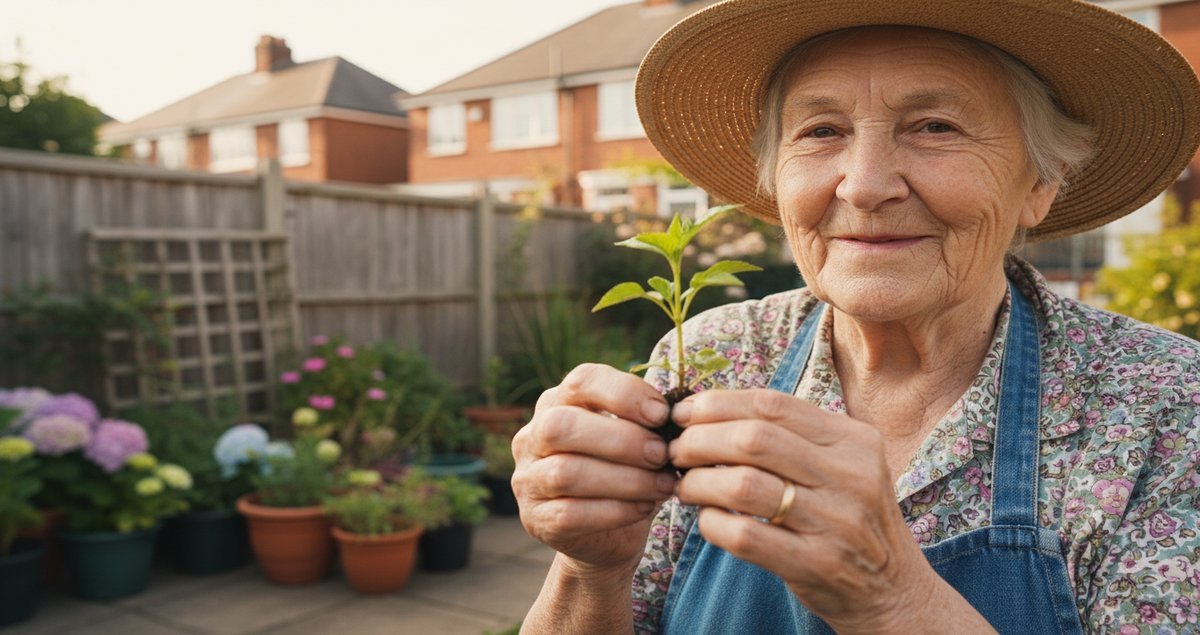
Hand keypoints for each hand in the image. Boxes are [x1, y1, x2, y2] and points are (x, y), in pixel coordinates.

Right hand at [511, 364, 676, 578]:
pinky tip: (644, 508)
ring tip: (663, 485)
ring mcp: (528, 479)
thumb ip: (645, 422)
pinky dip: (615, 510)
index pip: (581, 381)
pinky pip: (571, 514)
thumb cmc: (625, 473)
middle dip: (621, 440)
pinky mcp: (536, 519)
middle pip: (562, 425)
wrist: (608, 536)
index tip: (662, 415)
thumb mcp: (634, 439)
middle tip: (662, 454)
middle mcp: (532, 436)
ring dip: (625, 479)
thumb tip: (678, 415)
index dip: (623, 393)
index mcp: (557, 403)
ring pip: (566, 472)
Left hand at [669, 389, 939, 632]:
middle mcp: (851, 475)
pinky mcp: (818, 564)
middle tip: (676, 451)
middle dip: (700, 440)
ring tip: (684, 486)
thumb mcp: (840, 466)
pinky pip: (746, 535)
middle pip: (754, 439)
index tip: (685, 413)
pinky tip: (707, 520)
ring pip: (744, 485)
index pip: (772, 404)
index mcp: (854, 439)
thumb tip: (708, 411)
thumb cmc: (849, 518)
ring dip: (699, 482)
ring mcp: (837, 522)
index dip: (718, 403)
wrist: (893, 590)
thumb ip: (790, 437)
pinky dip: (714, 523)